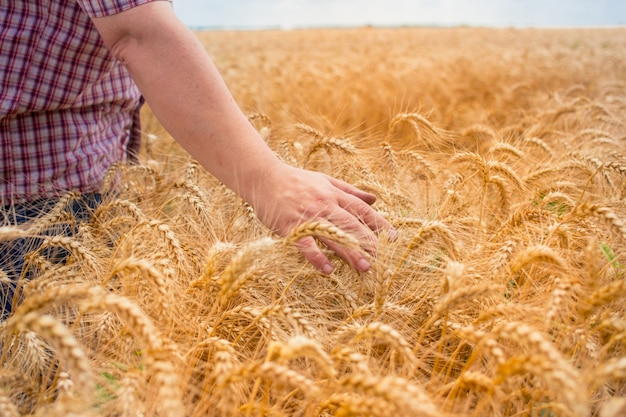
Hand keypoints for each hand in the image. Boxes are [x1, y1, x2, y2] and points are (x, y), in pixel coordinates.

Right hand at [248, 162, 394, 273]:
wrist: (264, 177)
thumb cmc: (296, 181)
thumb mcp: (325, 181)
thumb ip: (350, 191)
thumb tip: (374, 199)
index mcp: (333, 194)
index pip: (361, 209)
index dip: (379, 223)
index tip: (394, 237)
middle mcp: (323, 204)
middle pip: (350, 224)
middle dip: (367, 241)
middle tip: (382, 259)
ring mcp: (307, 215)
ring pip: (332, 234)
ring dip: (349, 251)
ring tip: (364, 267)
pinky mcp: (290, 226)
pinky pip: (306, 244)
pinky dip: (316, 256)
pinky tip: (327, 269)